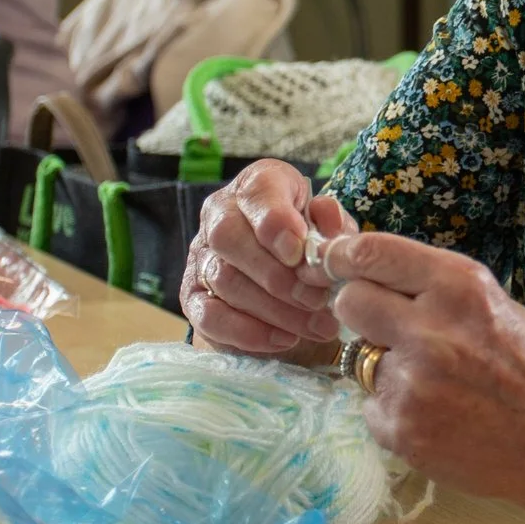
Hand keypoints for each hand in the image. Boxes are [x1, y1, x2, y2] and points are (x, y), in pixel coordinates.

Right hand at [180, 159, 355, 354]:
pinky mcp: (193, 296)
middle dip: (278, 275)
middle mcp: (220, 213)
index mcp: (257, 184)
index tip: (299, 251)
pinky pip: (209, 316)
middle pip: (229, 237)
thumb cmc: (310, 239)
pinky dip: (249, 332)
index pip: (256, 192)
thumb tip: (327, 219)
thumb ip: (331, 220)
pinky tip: (285, 339)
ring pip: (225, 280)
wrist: (288, 272)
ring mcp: (201, 255)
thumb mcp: (330, 224)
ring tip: (317, 326)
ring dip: (274, 309)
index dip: (275, 222)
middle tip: (318, 299)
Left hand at [324, 230, 524, 523]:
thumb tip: (369, 275)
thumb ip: (433, 289)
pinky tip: (437, 415)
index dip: (347, 257)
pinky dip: (395, 410)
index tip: (339, 263)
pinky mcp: (401, 429)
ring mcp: (411, 383)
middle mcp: (430, 328)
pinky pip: (371, 406)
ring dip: (384, 366)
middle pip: (349, 301)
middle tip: (385, 326)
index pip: (371, 252)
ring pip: (359, 358)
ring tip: (432, 382)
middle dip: (361, 311)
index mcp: (459, 285)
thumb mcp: (493, 304)